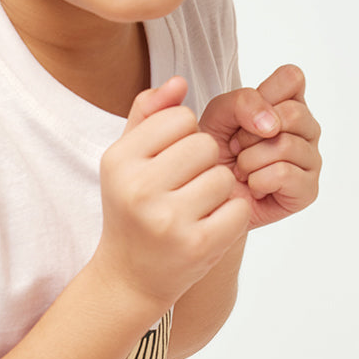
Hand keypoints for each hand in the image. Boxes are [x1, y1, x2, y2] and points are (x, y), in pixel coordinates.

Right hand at [93, 76, 248, 313]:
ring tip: (196, 207)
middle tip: (187, 186)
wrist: (129, 276)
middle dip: (206, 163)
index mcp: (119, 160)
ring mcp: (168, 220)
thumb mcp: (127, 159)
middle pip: (206, 145)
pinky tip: (208, 225)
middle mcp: (139, 188)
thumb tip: (179, 81)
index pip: (180, 118)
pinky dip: (231, 215)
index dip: (185, 136)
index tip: (171, 160)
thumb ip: (148, 114)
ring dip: (220, 190)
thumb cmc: (131, 209)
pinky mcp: (197, 246)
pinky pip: (238, 209)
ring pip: (225, 177)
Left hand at [198, 64, 321, 228]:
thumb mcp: (219, 114)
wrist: (205, 194)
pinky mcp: (308, 189)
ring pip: (286, 145)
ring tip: (242, 170)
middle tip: (237, 149)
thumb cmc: (215, 152)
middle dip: (250, 133)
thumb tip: (273, 125)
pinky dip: (257, 181)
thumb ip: (243, 102)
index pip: (293, 77)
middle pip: (293, 113)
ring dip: (250, 161)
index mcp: (289, 103)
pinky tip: (254, 187)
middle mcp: (306, 129)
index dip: (264, 96)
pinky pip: (284, 174)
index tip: (244, 117)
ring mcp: (311, 159)